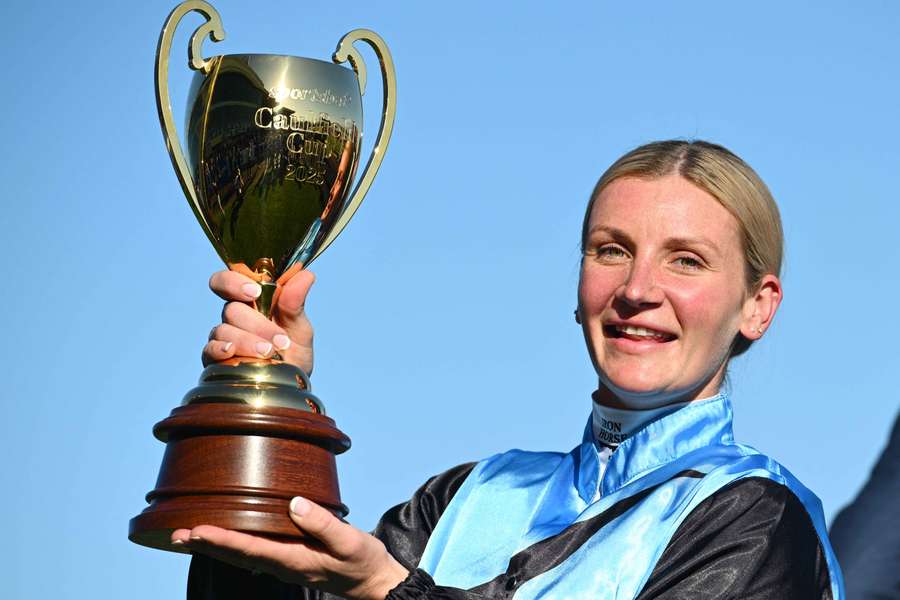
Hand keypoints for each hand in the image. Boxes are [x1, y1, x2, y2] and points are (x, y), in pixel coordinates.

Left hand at [171, 497, 409, 599]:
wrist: (373, 583)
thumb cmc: (362, 561)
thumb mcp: (349, 540)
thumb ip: (321, 523)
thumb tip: (294, 503)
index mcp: (293, 560)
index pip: (249, 549)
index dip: (221, 539)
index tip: (197, 531)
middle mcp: (282, 565)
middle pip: (236, 555)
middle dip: (205, 545)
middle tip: (175, 535)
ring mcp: (284, 564)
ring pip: (241, 555)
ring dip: (213, 546)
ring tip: (188, 537)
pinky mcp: (288, 559)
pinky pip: (252, 552)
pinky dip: (232, 545)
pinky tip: (224, 540)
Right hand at [203, 269, 315, 373]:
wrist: (291, 383)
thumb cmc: (293, 351)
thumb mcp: (300, 328)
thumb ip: (296, 303)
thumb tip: (306, 275)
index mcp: (251, 301)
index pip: (228, 281)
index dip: (234, 281)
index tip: (255, 292)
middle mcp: (234, 317)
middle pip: (231, 308)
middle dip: (257, 324)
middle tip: (280, 340)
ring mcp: (224, 337)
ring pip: (224, 330)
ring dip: (248, 341)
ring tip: (270, 353)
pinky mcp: (216, 359)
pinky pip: (209, 350)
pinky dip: (220, 349)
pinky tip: (232, 352)